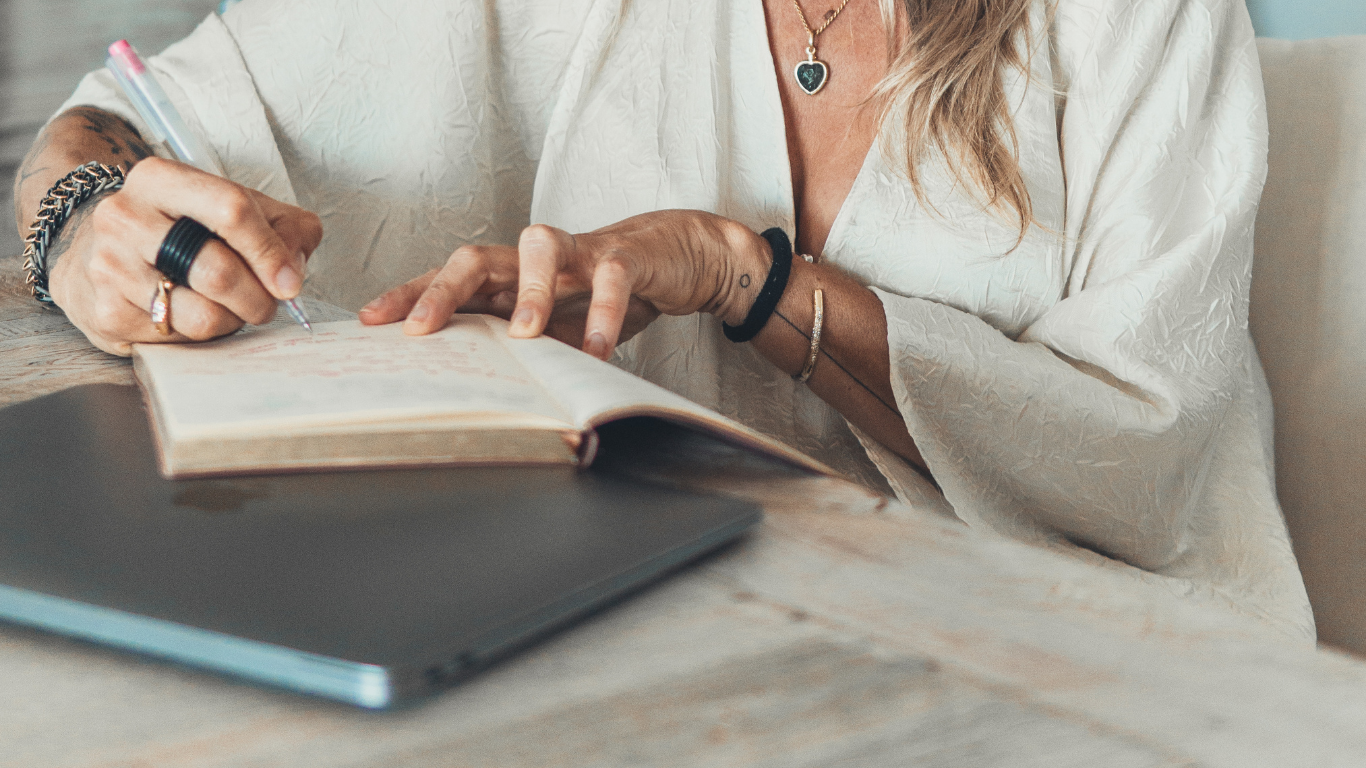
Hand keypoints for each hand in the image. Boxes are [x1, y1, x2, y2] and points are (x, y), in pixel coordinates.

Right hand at [47, 157, 321, 355]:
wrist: (98, 250)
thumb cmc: (183, 229)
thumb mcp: (238, 209)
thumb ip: (285, 229)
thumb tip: (291, 273)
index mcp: (160, 179)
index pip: (231, 211)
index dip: (270, 252)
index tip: (290, 282)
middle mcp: (125, 217)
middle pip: (218, 272)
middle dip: (259, 298)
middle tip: (267, 303)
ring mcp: (109, 266)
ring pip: (203, 315)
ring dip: (233, 320)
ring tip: (230, 307)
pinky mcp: (106, 313)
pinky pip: (179, 338)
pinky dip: (202, 335)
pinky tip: (193, 314)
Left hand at [359, 210, 768, 358]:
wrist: (674, 255)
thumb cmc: (600, 292)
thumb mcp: (555, 328)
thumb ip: (519, 352)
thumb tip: (480, 397)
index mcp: (510, 276)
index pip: (447, 279)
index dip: (408, 295)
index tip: (369, 322)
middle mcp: (533, 257)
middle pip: (476, 256)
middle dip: (441, 289)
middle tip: (420, 329)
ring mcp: (578, 252)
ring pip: (540, 248)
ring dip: (528, 291)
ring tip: (522, 336)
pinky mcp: (624, 256)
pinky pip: (609, 278)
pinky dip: (602, 312)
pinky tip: (595, 348)